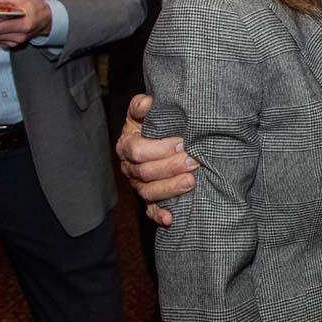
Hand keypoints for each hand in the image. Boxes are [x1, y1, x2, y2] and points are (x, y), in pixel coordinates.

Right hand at [115, 94, 199, 226]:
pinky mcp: (149, 199)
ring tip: (192, 181)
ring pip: (148, 192)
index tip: (182, 142)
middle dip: (171, 167)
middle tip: (194, 160)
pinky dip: (159, 215)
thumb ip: (141, 106)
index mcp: (127, 145)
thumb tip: (147, 102)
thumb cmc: (153, 124)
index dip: (159, 148)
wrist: (157, 139)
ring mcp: (138, 185)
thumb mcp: (145, 113)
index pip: (137, 150)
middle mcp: (130, 168)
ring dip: (170, 188)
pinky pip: (150, 211)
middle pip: (145, 172)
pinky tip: (170, 218)